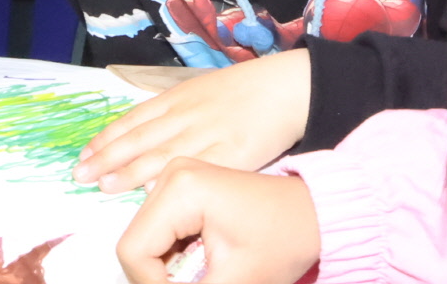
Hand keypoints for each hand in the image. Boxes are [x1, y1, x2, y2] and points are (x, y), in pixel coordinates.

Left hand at [79, 48, 310, 192]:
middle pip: (141, 138)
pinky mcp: (232, 154)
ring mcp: (209, 134)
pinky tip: (152, 192)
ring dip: (130, 172)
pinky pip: (198, 168)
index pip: (133, 119)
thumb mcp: (201, 89)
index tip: (84, 155)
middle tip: (79, 175)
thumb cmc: (245, 91)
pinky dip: (173, 180)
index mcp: (179, 97)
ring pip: (162, 155)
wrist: (287, 88)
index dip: (107, 139)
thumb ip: (173, 109)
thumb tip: (141, 130)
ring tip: (105, 186)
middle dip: (107, 158)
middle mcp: (188, 114)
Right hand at [116, 161, 321, 283]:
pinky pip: (158, 230)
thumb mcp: (235, 281)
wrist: (313, 214)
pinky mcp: (181, 186)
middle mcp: (170, 174)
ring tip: (204, 273)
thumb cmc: (282, 241)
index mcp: (180, 189)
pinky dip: (173, 255)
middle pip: (135, 243)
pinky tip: (203, 260)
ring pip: (144, 239)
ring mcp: (174, 177)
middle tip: (196, 283)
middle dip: (158, 276)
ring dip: (165, 268)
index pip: (132, 250)